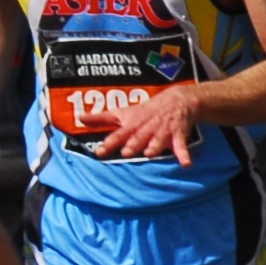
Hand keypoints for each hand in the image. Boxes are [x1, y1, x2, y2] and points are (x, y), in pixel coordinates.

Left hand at [87, 82, 203, 166]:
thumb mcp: (123, 113)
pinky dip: (184, 155)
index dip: (109, 143)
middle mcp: (146, 129)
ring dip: (154, 146)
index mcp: (132, 125)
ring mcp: (162, 132)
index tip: (99, 152)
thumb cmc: (144, 111)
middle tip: (127, 152)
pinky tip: (186, 164)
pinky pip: (181, 147)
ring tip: (150, 153)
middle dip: (133, 144)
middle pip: (138, 138)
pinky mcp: (177, 135)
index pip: (118, 135)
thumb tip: (79, 118)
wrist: (176, 101)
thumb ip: (101, 119)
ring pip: (158, 141)